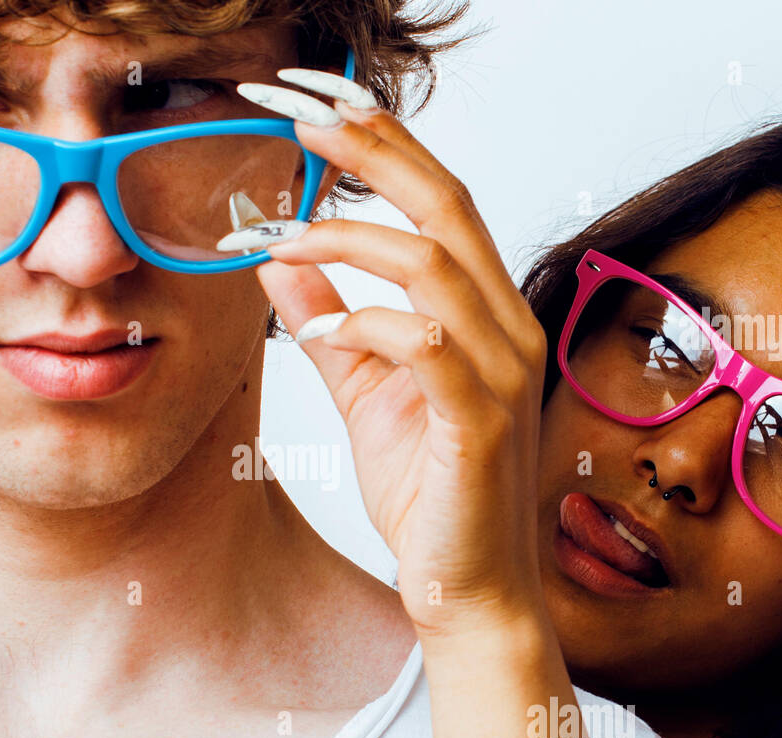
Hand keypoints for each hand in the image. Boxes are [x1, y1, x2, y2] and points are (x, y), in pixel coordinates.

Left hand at [229, 74, 549, 638]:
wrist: (467, 587)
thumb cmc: (427, 491)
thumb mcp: (364, 389)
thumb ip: (329, 320)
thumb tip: (278, 258)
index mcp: (483, 312)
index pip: (438, 200)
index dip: (383, 142)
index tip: (314, 105)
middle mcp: (505, 327)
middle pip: (446, 204)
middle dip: (371, 149)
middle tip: (294, 112)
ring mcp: (500, 373)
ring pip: (432, 265)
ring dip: (346, 238)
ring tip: (276, 239)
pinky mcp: (481, 424)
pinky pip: (426, 346)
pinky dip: (364, 325)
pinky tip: (315, 330)